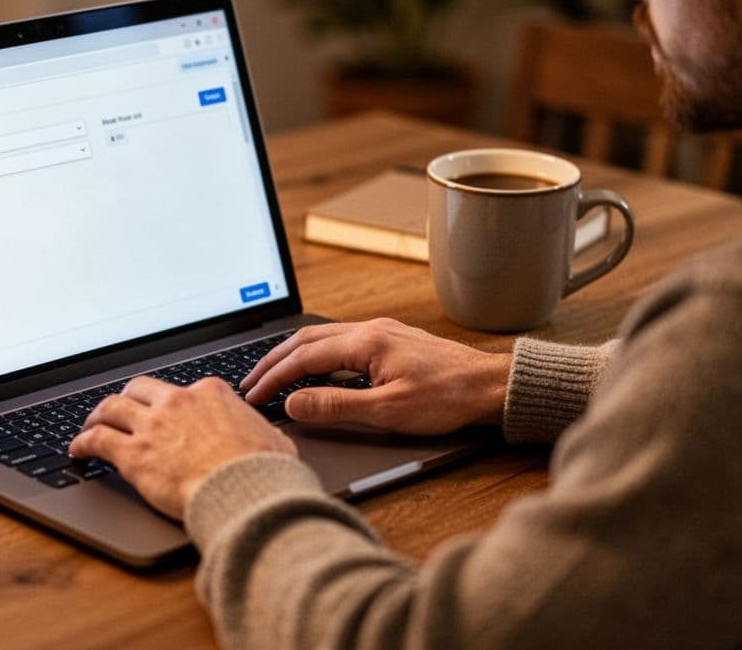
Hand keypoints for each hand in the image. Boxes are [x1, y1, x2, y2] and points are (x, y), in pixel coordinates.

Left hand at [69, 376, 296, 518]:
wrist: (247, 491)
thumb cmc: (263, 471)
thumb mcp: (271, 438)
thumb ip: (257, 431)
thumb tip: (266, 437)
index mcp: (209, 393)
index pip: (180, 389)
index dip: (167, 402)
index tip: (163, 413)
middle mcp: (177, 402)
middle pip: (138, 389)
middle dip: (126, 398)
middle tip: (118, 410)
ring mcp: (153, 425)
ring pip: (111, 408)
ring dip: (97, 416)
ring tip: (89, 425)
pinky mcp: (133, 453)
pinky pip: (97, 440)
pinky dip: (83, 442)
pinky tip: (78, 450)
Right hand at [241, 318, 510, 434]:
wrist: (491, 387)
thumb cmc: (448, 398)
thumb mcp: (387, 411)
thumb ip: (335, 406)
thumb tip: (293, 403)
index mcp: (365, 342)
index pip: (303, 358)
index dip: (272, 377)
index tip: (252, 395)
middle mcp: (370, 329)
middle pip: (305, 340)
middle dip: (272, 360)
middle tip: (249, 382)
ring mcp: (381, 332)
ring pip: (322, 337)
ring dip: (292, 355)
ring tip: (271, 374)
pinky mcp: (391, 340)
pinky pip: (340, 340)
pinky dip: (315, 353)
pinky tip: (313, 368)